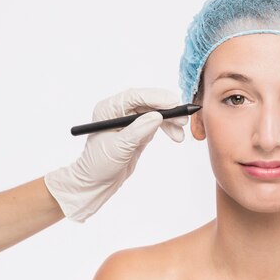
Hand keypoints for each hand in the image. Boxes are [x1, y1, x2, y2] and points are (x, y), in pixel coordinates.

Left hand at [44, 88, 186, 221]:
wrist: (96, 182)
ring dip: (170, 121)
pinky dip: (168, 128)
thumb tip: (157, 117)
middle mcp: (119, 111)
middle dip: (167, 110)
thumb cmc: (98, 165)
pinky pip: (157, 123)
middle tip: (183, 118)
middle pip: (148, 102)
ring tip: (180, 133)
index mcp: (109, 109)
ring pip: (155, 112)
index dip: (155, 97)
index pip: (135, 96)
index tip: (173, 102)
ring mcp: (130, 120)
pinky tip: (175, 135)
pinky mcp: (138, 130)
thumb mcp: (118, 148)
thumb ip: (137, 131)